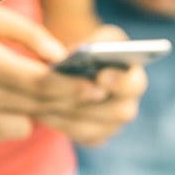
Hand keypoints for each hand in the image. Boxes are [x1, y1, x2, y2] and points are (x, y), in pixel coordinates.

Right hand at [0, 6, 111, 141]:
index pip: (41, 85)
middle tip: (91, 92)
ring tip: (43, 87)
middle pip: (39, 106)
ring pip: (27, 122)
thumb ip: (30, 35)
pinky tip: (10, 96)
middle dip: (70, 100)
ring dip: (43, 108)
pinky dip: (19, 116)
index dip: (72, 88)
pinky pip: (8, 129)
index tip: (96, 87)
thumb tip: (60, 58)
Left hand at [36, 25, 147, 145]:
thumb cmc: (89, 48)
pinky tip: (42, 113)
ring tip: (44, 103)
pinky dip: (61, 125)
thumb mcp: (95, 38)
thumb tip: (70, 59)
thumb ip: (94, 44)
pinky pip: (80, 137)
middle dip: (89, 102)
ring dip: (68, 114)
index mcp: (133, 77)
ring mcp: (112, 124)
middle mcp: (127, 105)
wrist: (79, 67)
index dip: (119, 81)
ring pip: (94, 127)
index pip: (133, 83)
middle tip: (65, 94)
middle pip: (117, 112)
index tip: (101, 76)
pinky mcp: (95, 136)